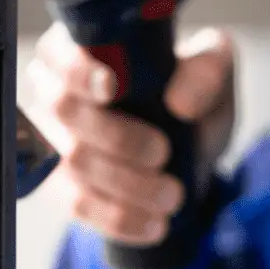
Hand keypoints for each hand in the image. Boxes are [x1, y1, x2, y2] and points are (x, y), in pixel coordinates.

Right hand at [23, 24, 235, 245]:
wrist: (192, 152)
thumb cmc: (191, 95)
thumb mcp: (214, 72)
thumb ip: (207, 71)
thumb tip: (180, 100)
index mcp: (84, 47)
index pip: (59, 51)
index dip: (78, 70)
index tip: (111, 88)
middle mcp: (57, 90)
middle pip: (63, 109)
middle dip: (116, 136)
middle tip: (162, 152)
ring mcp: (55, 142)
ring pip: (74, 162)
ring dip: (128, 184)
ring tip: (172, 194)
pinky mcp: (63, 186)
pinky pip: (79, 205)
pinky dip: (120, 217)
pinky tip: (154, 222)